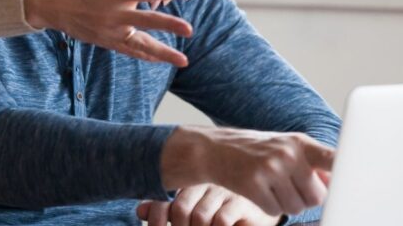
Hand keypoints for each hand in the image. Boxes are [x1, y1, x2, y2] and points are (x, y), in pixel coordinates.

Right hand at [24, 0, 191, 65]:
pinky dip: (146, 55)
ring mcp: (109, 32)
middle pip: (145, 21)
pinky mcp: (105, 41)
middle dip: (168, 26)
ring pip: (140, 45)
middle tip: (189, 30)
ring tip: (183, 60)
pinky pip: (129, 51)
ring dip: (163, 52)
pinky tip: (162, 59)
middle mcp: (113, 16)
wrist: (46, 2)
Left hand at [137, 184, 281, 225]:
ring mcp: (225, 192)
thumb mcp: (193, 212)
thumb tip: (140, 211)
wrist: (262, 206)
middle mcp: (207, 184)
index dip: (160, 219)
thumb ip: (168, 211)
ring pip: (200, 216)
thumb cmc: (224, 210)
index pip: (168, 201)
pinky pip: (221, 219)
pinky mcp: (243, 203)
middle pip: (181, 209)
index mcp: (193, 183)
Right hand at [160, 127, 333, 217]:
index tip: (360, 182)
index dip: (349, 172)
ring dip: (285, 204)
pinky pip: (274, 211)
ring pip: (296, 208)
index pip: (334, 159)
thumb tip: (338, 184)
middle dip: (305, 198)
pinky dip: (268, 206)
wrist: (214, 148)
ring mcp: (270, 168)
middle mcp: (288, 153)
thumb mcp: (286, 147)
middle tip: (288, 186)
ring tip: (271, 186)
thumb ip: (313, 162)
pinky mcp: (253, 184)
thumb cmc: (257, 150)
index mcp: (301, 143)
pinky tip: (258, 190)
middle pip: (317, 197)